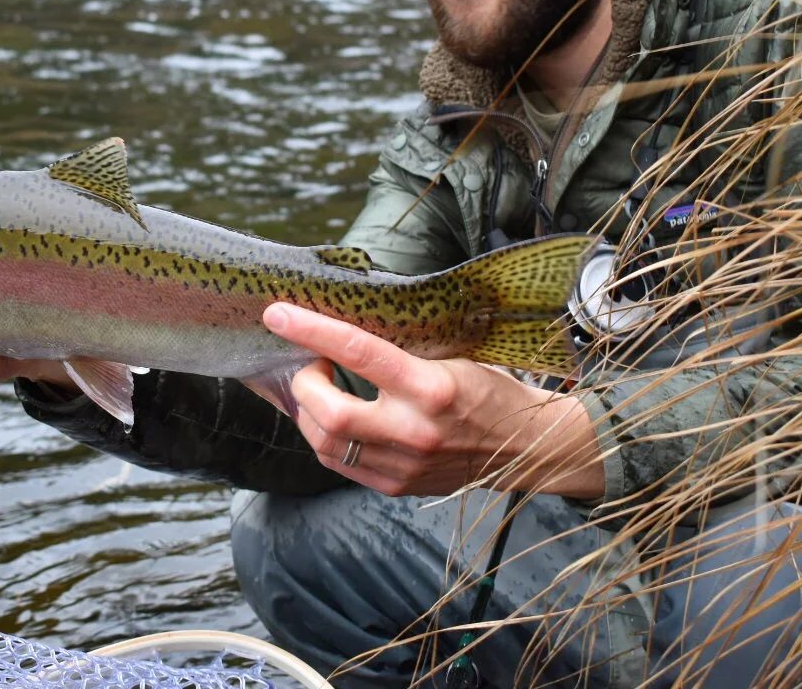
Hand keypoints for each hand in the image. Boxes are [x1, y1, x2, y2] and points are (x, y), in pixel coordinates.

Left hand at [261, 303, 605, 499]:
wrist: (524, 446)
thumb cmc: (487, 390)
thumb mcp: (450, 356)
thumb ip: (396, 350)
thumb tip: (335, 329)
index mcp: (431, 387)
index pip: (358, 352)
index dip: (312, 330)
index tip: (278, 314)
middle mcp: (414, 431)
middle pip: (330, 413)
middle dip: (305, 384)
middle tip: (308, 363)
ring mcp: (403, 465)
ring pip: (326, 443)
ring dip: (308, 412)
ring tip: (316, 388)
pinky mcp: (395, 486)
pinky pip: (339, 463)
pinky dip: (324, 437)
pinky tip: (331, 417)